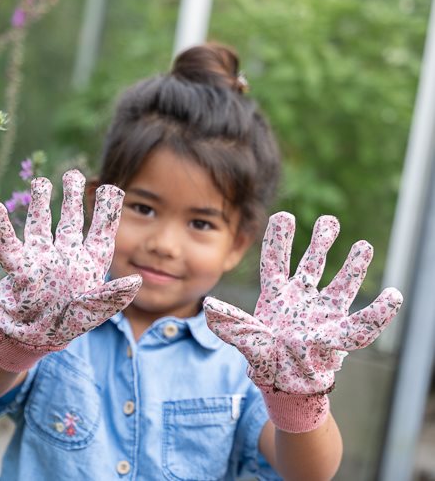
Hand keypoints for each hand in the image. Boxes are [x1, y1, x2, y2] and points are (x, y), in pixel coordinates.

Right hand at [0, 170, 140, 370]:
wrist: (35, 340)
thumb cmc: (69, 325)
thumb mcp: (95, 311)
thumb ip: (113, 296)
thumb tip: (137, 281)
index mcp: (90, 265)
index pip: (101, 233)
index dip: (107, 212)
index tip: (112, 188)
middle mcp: (67, 257)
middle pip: (71, 222)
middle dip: (72, 198)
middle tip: (72, 174)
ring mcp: (44, 260)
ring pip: (42, 225)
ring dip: (40, 204)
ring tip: (41, 182)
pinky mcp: (20, 269)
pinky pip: (8, 246)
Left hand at [204, 212, 402, 394]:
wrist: (286, 386)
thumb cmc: (265, 361)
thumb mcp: (248, 340)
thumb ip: (232, 324)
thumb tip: (209, 306)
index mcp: (275, 296)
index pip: (276, 261)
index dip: (279, 239)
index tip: (284, 215)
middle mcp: (300, 298)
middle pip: (311, 264)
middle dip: (320, 243)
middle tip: (329, 220)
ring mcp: (320, 312)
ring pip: (339, 283)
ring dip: (352, 266)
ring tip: (363, 245)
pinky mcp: (338, 331)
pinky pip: (361, 322)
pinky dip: (378, 312)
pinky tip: (392, 297)